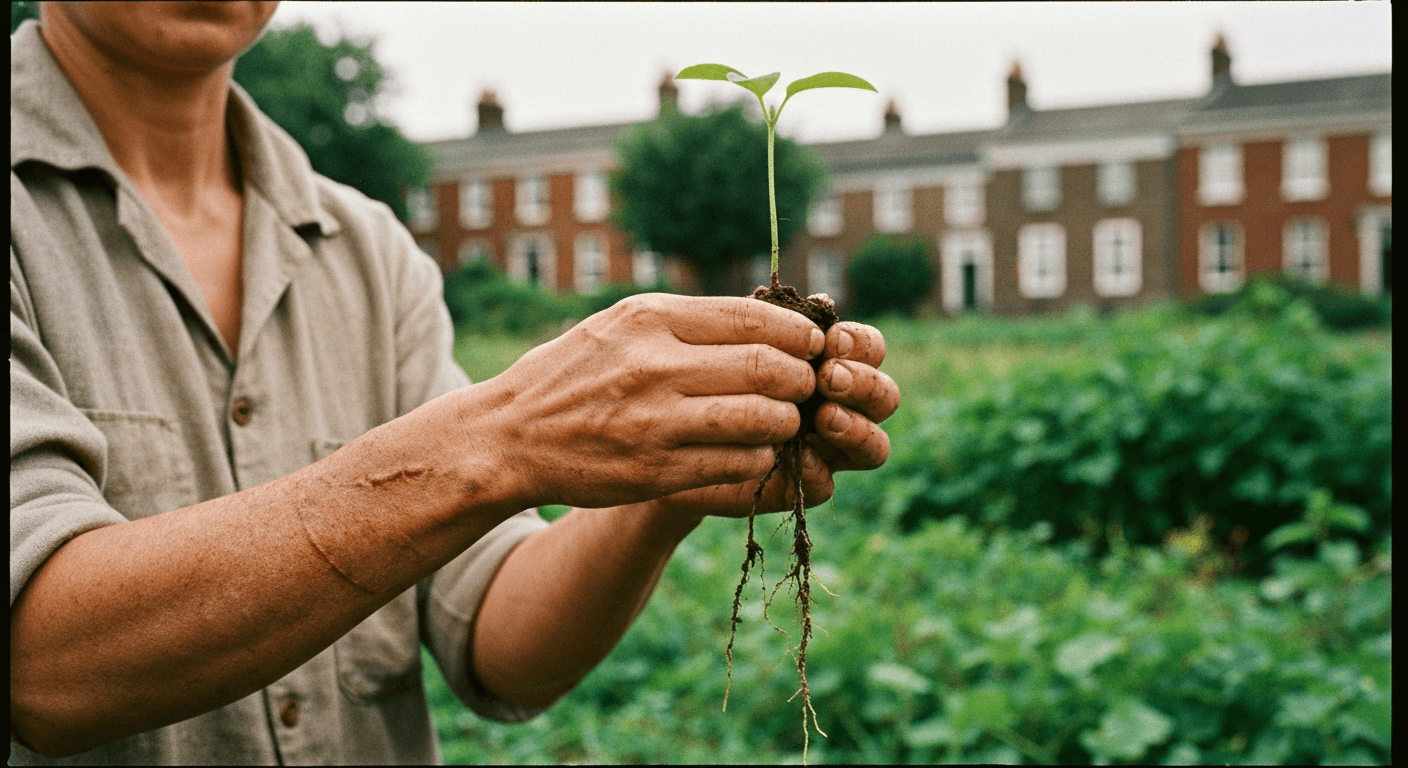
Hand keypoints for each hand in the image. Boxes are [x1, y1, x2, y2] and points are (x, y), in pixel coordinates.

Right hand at [474, 294, 824, 510]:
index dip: (798, 332)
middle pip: (769, 367)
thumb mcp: (621, 325)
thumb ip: (687, 321)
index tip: (813, 343)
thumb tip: (768, 318)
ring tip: (785, 421)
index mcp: (650, 318)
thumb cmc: (574, 374)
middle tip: (806, 387)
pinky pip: (738, 463)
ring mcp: (656, 421)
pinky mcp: (657, 470)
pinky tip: (756, 451)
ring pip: (762, 418)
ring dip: (787, 422)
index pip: (754, 317)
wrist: (508, 436)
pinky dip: (760, 457)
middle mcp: (655, 365)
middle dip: (803, 379)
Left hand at [650, 319, 899, 518]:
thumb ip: (775, 324)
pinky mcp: (799, 486)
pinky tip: (801, 456)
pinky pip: (826, 486)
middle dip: (864, 385)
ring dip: (856, 428)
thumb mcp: (733, 338)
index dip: (860, 344)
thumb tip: (824, 301)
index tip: (830, 340)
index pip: (869, 350)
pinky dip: (818, 470)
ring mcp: (826, 450)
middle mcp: (840, 406)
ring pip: (874, 447)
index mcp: (832, 362)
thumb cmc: (704, 370)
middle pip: (885, 397)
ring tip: (826, 417)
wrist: (662, 427)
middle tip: (830, 377)